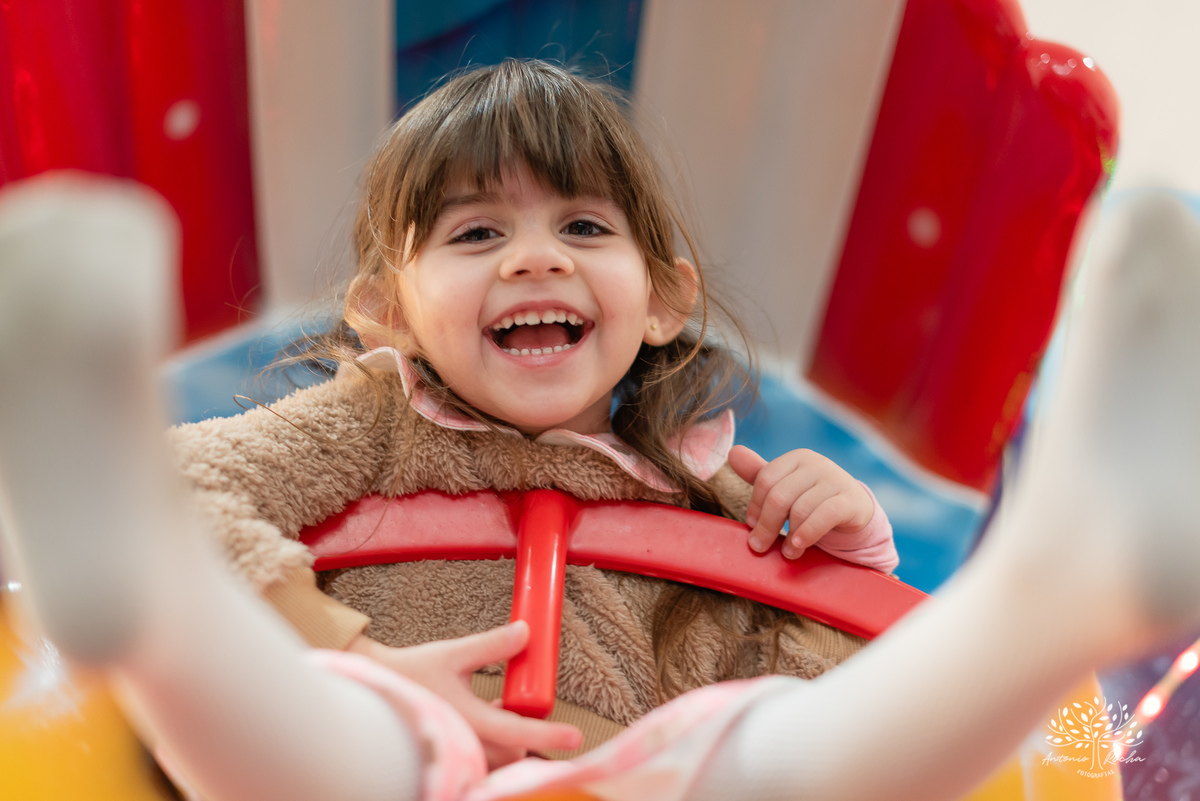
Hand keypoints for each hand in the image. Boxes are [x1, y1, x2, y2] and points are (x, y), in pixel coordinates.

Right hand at [346, 621, 581, 767]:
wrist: (375, 689)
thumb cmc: (413, 672)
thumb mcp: (454, 653)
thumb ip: (491, 645)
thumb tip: (525, 633)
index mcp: (467, 719)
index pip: (518, 732)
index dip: (549, 734)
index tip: (575, 735)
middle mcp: (464, 742)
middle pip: (513, 752)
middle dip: (527, 735)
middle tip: (528, 706)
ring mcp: (457, 750)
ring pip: (499, 756)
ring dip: (510, 738)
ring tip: (502, 705)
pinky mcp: (452, 750)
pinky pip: (483, 754)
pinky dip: (494, 740)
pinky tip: (489, 712)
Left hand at [728, 444, 873, 559]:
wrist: (854, 510)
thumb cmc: (812, 498)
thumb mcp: (786, 486)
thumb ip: (759, 473)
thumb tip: (733, 452)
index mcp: (797, 458)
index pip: (766, 479)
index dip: (754, 505)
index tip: (751, 525)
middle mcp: (817, 464)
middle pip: (779, 495)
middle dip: (766, 525)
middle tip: (759, 546)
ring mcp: (836, 480)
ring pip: (800, 509)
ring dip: (788, 536)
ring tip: (785, 552)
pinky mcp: (851, 500)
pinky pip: (823, 517)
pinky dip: (807, 534)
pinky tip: (798, 547)